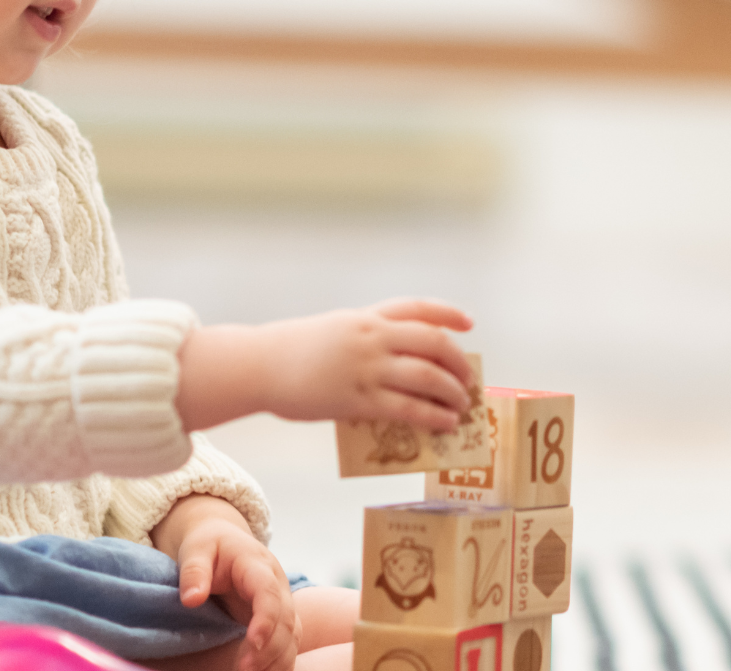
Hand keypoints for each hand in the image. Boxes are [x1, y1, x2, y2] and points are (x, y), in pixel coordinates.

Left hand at [152, 496, 295, 670]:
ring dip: (277, 659)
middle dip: (269, 648)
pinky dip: (280, 662)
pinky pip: (288, 644)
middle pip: (286, 619)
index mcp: (258, 565)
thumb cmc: (209, 545)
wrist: (224, 541)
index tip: (253, 642)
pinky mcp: (278, 619)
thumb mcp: (197, 549)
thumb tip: (191, 599)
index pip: (269, 593)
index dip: (266, 618)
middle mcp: (278, 585)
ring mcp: (281, 603)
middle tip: (243, 670)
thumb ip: (194, 571)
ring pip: (292, 635)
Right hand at [176, 299, 473, 431]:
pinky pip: (408, 409)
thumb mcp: (336, 329)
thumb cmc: (295, 351)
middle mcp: (372, 336)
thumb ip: (369, 338)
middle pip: (433, 342)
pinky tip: (445, 423)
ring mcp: (367, 367)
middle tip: (468, 379)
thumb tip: (406, 363)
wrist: (261, 365)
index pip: (418, 308)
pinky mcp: (359, 399)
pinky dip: (434, 416)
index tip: (469, 324)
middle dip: (458, 362)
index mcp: (367, 316)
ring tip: (461, 405)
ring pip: (428, 376)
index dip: (448, 314)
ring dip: (452, 392)